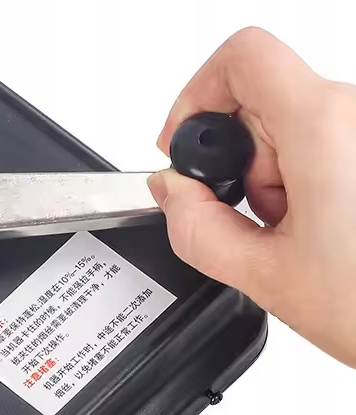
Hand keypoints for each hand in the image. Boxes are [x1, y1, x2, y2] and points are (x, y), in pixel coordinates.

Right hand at [147, 27, 355, 367]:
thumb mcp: (264, 276)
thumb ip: (196, 228)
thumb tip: (171, 192)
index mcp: (324, 128)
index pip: (243, 57)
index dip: (196, 95)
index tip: (184, 144)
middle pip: (261, 98)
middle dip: (235, 160)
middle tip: (248, 217)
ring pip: (292, 125)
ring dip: (271, 178)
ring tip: (292, 233)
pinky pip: (323, 142)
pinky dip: (301, 181)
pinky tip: (315, 229)